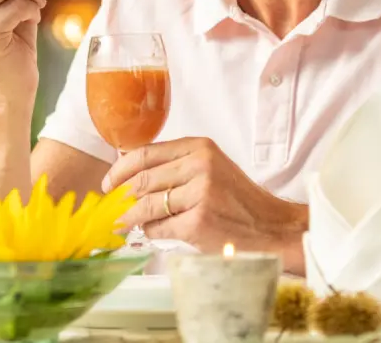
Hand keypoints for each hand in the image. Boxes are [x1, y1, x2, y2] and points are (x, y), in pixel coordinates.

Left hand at [103, 138, 306, 261]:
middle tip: (112, 207)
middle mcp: (200, 165)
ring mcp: (200, 193)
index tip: (110, 182)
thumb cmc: (238, 200)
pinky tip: (152, 232)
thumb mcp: (212, 168)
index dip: (120, 169)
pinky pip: (159, 227)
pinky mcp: (198, 222)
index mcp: (200, 147)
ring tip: (123, 224)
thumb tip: (131, 178)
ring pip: (147, 205)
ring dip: (130, 217)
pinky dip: (151, 232)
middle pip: (142, 179)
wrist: (271, 227)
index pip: (146, 153)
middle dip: (121, 196)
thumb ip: (178, 166)